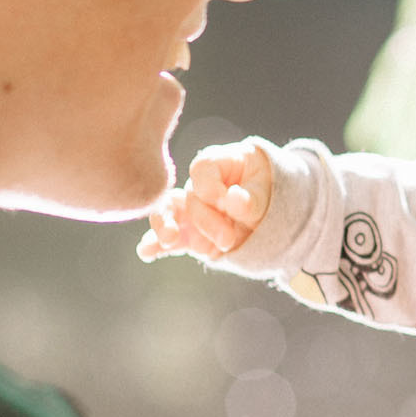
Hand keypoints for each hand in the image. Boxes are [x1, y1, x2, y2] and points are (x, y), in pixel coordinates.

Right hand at [137, 140, 271, 260]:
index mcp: (215, 164)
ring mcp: (189, 211)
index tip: (228, 200)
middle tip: (229, 239)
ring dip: (165, 227)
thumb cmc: (265, 192)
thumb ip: (251, 198)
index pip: (202, 170)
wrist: (269, 216)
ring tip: (169, 239)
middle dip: (207, 222)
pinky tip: (146, 252)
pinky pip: (166, 239)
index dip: (211, 187)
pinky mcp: (187, 233)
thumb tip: (234, 198)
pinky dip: (155, 246)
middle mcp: (196, 186)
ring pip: (167, 215)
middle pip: (190, 199)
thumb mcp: (264, 191)